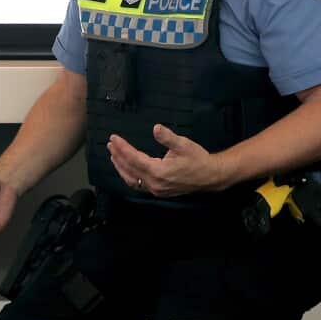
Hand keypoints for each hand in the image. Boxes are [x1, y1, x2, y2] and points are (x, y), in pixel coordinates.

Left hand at [107, 125, 226, 197]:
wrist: (210, 176)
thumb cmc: (197, 159)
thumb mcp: (184, 144)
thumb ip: (167, 137)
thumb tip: (155, 128)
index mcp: (158, 171)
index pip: (133, 158)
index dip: (122, 148)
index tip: (114, 138)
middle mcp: (154, 183)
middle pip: (129, 169)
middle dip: (118, 156)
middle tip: (110, 144)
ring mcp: (156, 189)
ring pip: (132, 179)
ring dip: (121, 167)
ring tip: (113, 155)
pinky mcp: (159, 191)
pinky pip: (138, 185)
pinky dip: (129, 176)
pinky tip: (126, 169)